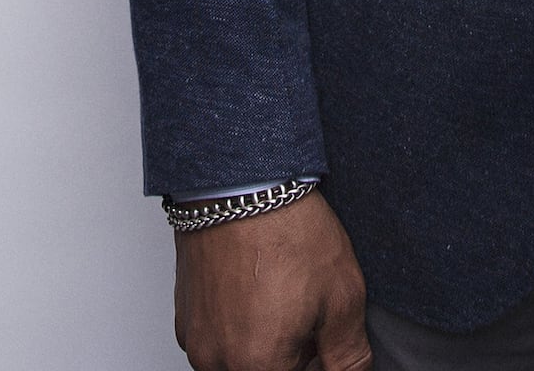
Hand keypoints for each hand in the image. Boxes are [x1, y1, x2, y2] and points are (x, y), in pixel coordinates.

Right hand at [174, 192, 372, 370]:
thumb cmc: (287, 231)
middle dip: (294, 360)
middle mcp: (219, 361)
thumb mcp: (342, 298)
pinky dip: (240, 330)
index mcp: (259, 365)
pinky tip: (259, 293)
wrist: (240, 182)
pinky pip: (218, 342)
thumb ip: (349, 356)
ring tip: (285, 302)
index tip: (327, 344)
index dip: (321, 365)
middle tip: (312, 320)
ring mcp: (196, 340)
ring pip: (240, 363)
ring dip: (266, 348)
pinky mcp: (185, 318)